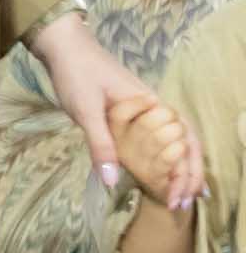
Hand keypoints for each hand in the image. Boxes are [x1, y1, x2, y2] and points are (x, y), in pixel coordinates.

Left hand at [33, 14, 202, 208]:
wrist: (64, 47)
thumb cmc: (77, 75)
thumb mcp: (86, 111)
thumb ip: (101, 144)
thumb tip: (112, 181)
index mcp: (153, 106)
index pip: (184, 143)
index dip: (186, 173)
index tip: (177, 199)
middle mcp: (156, 109)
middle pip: (185, 144)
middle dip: (187, 175)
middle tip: (181, 205)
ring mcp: (145, 111)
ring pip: (173, 142)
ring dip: (179, 168)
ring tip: (179, 197)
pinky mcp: (131, 114)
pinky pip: (155, 138)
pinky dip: (162, 156)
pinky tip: (160, 172)